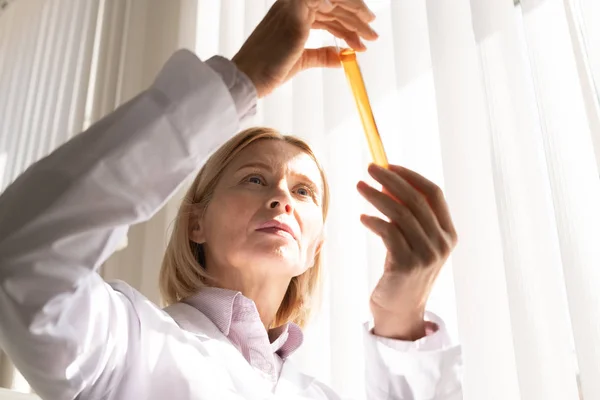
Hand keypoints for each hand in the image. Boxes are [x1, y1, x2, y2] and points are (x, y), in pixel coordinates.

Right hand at [232, 0, 377, 96]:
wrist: (251, 76)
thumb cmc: (270, 70)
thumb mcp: (302, 60)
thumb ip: (321, 56)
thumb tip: (341, 57)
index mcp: (292, 14)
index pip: (326, 13)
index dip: (346, 26)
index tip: (361, 41)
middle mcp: (293, 5)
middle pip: (333, 5)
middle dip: (356, 20)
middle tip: (373, 36)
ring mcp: (294, 4)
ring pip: (334, 0)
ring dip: (356, 15)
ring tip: (371, 33)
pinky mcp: (297, 9)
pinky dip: (347, 6)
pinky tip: (358, 23)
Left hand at [357, 164, 457, 340]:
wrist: (400, 311)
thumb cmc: (403, 271)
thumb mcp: (413, 242)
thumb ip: (408, 216)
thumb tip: (387, 182)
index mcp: (448, 233)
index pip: (433, 193)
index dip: (411, 176)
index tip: (389, 164)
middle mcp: (441, 243)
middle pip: (416, 199)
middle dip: (390, 179)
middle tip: (369, 168)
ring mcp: (426, 254)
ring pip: (400, 213)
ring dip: (376, 195)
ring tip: (359, 186)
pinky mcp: (407, 264)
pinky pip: (388, 232)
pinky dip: (373, 220)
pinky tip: (362, 217)